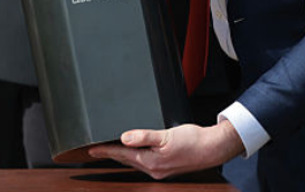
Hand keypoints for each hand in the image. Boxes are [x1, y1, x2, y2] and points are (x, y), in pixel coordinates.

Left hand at [86, 121, 244, 179]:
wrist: (213, 147)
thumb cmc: (194, 141)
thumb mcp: (166, 135)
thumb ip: (144, 136)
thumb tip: (124, 137)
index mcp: (151, 162)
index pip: (121, 155)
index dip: (105, 151)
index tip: (91, 150)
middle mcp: (153, 169)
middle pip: (126, 160)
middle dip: (110, 154)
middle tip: (95, 150)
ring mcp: (160, 170)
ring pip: (134, 161)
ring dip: (121, 156)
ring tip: (109, 150)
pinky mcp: (166, 167)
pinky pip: (144, 162)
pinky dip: (134, 156)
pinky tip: (133, 151)